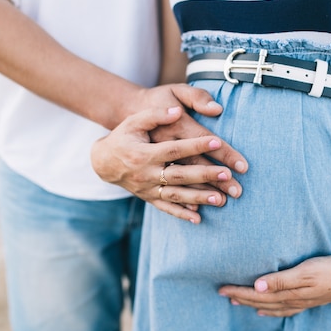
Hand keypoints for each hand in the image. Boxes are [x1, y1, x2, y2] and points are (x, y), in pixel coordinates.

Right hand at [92, 106, 239, 223]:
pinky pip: (166, 208)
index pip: (175, 149)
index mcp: (144, 153)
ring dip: (199, 198)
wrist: (103, 162)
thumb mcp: (133, 122)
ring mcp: (147, 189)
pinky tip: (199, 218)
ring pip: (176, 195)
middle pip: (179, 175)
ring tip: (220, 199)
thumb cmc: (124, 137)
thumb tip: (176, 111)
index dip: (196, 146)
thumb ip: (155, 116)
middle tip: (226, 174)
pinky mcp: (148, 198)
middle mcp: (146, 173)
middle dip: (204, 175)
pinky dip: (182, 214)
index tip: (217, 142)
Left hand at [218, 256, 330, 316]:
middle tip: (223, 293)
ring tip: (238, 301)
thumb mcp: (305, 271)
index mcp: (289, 292)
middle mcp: (292, 300)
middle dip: (241, 298)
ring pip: (270, 306)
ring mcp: (301, 301)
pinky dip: (271, 309)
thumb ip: (281, 279)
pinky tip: (266, 308)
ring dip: (252, 303)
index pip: (257, 294)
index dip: (239, 292)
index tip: (222, 288)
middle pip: (260, 301)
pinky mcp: (308, 300)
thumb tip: (257, 285)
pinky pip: (283, 309)